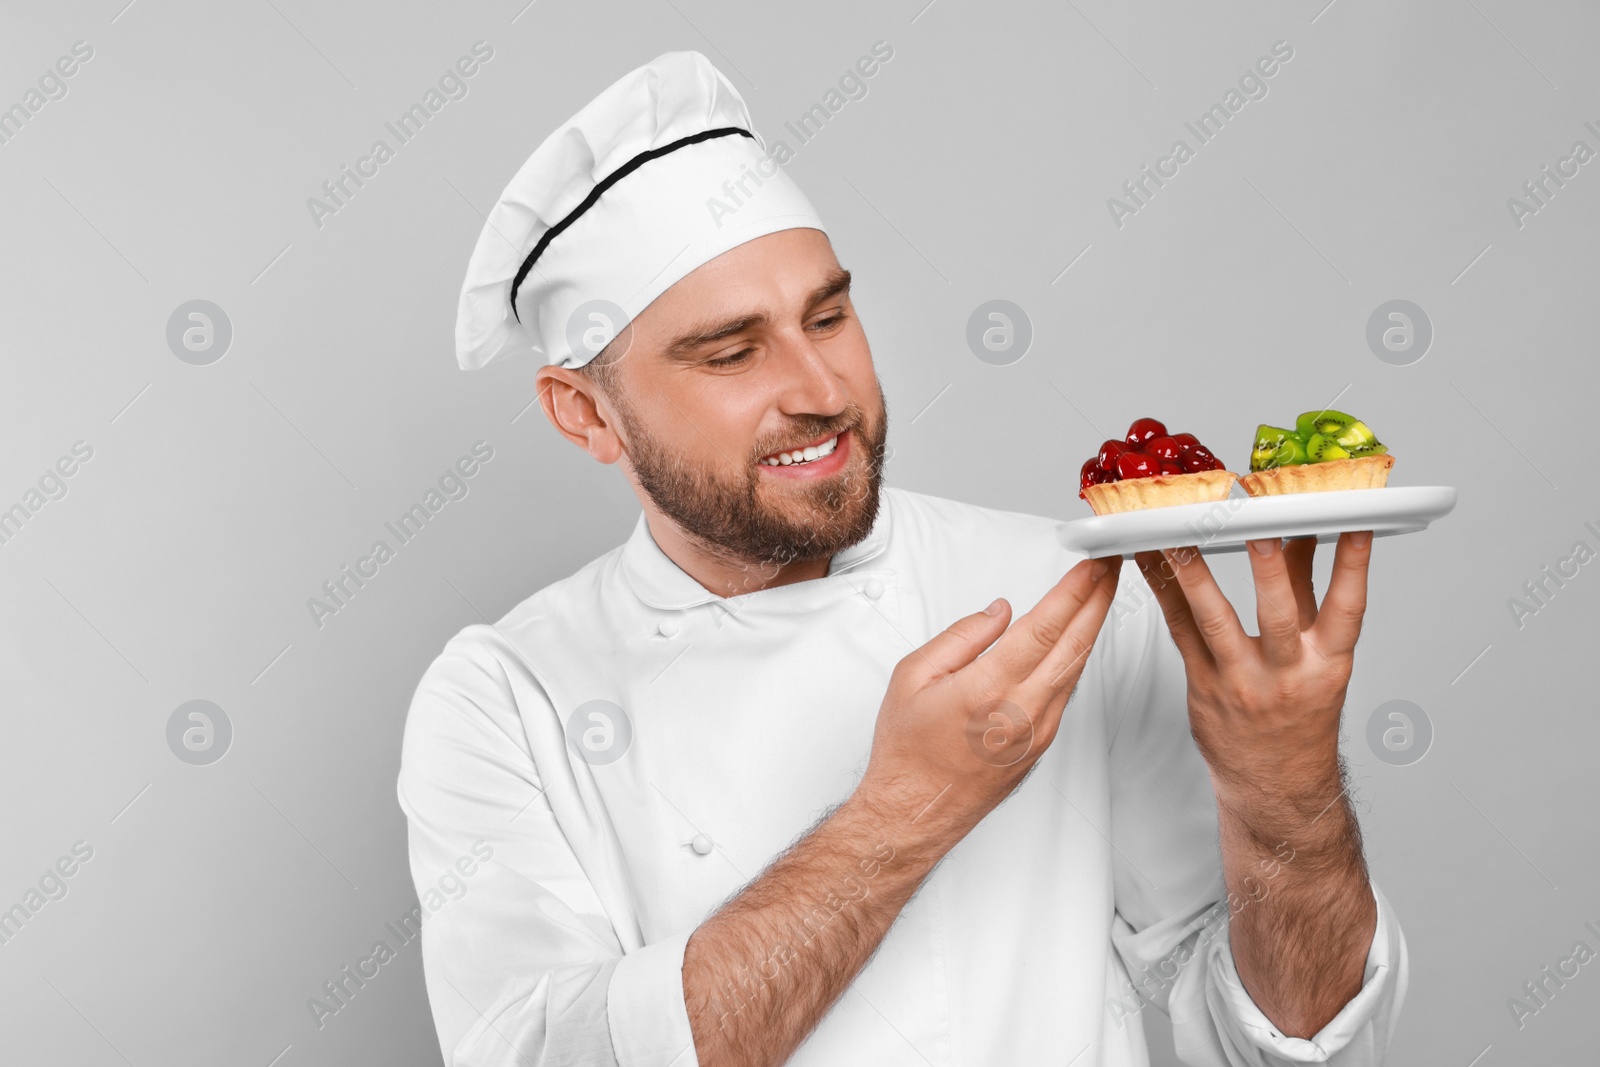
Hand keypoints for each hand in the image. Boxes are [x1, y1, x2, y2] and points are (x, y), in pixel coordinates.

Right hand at [857, 557, 1120, 845]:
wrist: (916, 812)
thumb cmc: (908, 752)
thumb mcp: (913, 677)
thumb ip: (961, 637)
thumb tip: (1000, 611)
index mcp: (988, 690)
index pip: (1045, 627)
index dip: (1074, 591)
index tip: (1092, 565)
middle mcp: (1022, 712)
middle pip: (1075, 644)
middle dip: (1098, 600)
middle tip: (1112, 568)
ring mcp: (1039, 731)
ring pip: (1076, 668)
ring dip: (1092, 627)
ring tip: (1100, 594)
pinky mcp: (1043, 744)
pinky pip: (1067, 691)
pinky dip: (1077, 658)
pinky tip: (1078, 640)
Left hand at [1133, 532, 1372, 814]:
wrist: (1274, 784)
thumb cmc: (1299, 713)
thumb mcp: (1319, 654)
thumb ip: (1310, 589)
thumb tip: (1307, 533)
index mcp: (1326, 665)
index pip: (1348, 609)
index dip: (1354, 565)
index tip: (1354, 524)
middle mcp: (1284, 674)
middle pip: (1277, 614)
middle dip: (1267, 568)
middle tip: (1256, 525)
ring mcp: (1239, 681)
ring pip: (1213, 620)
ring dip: (1192, 573)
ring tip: (1178, 534)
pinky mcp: (1201, 685)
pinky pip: (1179, 631)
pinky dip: (1164, 593)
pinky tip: (1151, 560)